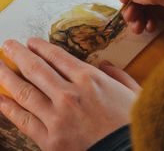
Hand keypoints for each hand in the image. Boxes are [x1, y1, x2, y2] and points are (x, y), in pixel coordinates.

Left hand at [0, 38, 139, 150]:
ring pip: (25, 91)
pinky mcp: (51, 141)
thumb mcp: (132, 91)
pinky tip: (0, 98)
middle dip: (19, 54)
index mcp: (90, 79)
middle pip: (37, 69)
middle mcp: (70, 94)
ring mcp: (58, 118)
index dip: (41, 46)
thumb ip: (117, 74)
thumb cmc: (132, 122)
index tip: (30, 41)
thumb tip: (103, 63)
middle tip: (8, 45)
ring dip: (7, 76)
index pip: (58, 56)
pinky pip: (24, 120)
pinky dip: (10, 108)